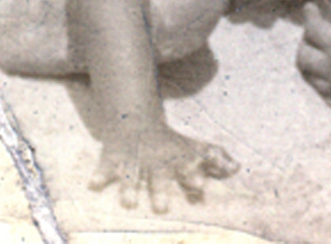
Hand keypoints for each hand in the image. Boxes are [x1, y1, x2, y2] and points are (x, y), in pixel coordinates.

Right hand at [90, 123, 236, 212]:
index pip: (187, 167)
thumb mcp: (190, 147)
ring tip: (129, 203)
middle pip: (158, 177)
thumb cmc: (167, 142)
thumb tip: (237, 167)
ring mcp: (133, 160)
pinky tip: (93, 186)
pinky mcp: (112, 160)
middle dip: (160, 190)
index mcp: (175, 159)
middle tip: (162, 208)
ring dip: (130, 189)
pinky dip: (99, 176)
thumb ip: (213, 158)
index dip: (193, 176)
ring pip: (132, 175)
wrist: (134, 120)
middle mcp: (154, 161)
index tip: (200, 188)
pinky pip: (104, 169)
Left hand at [298, 0, 330, 120]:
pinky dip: (323, 82)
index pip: (312, 28)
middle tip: (315, 29)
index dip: (310, 15)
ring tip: (322, 50)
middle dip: (306, 39)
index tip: (312, 7)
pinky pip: (325, 95)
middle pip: (303, 56)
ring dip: (312, 61)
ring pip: (310, 78)